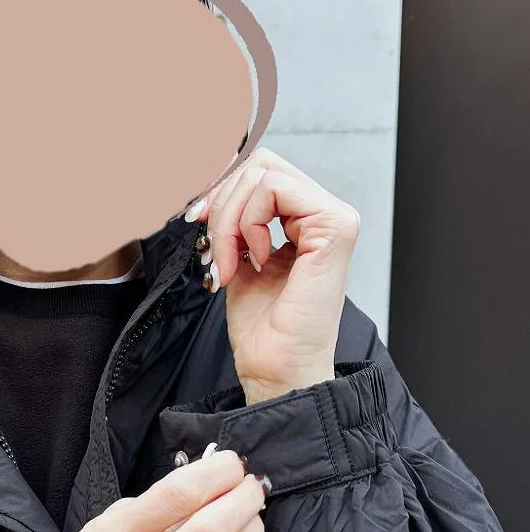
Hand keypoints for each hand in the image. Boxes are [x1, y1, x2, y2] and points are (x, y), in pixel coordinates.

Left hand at [187, 147, 360, 402]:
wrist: (274, 367)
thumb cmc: (260, 329)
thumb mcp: (235, 256)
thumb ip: (231, 219)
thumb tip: (205, 186)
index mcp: (303, 220)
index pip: (259, 171)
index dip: (220, 188)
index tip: (197, 221)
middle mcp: (322, 214)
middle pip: (261, 163)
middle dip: (222, 201)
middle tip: (212, 246)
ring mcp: (333, 218)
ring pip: (263, 174)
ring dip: (229, 218)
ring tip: (230, 261)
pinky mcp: (335, 226)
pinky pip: (274, 190)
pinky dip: (247, 221)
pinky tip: (253, 258)